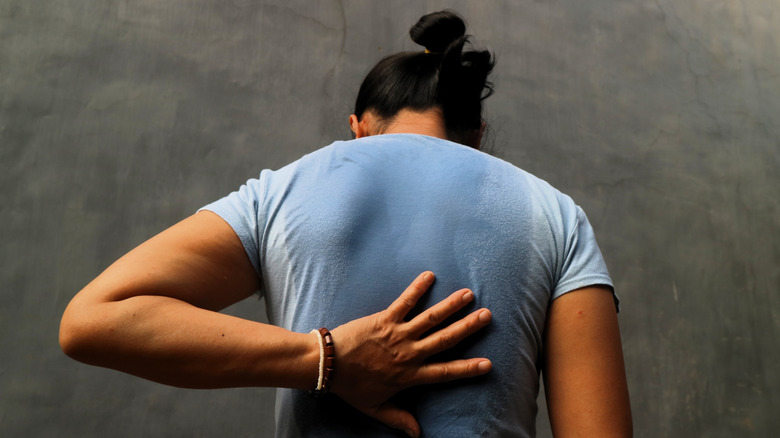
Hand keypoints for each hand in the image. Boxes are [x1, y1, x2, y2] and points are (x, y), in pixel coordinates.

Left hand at [329, 272, 491, 437]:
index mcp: (409, 375)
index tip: (488, 364)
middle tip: (486, 316)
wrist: (328, 365)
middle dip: (467, 327)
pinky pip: (405, 301)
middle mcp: (409, 353)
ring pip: (430, 318)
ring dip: (450, 305)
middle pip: (445, 339)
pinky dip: (417, 288)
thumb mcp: (375, 408)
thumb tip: (417, 434)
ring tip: (468, 294)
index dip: (467, 368)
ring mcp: (398, 334)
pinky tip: (429, 276)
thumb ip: (398, 419)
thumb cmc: (351, 387)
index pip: (445, 372)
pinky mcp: (385, 319)